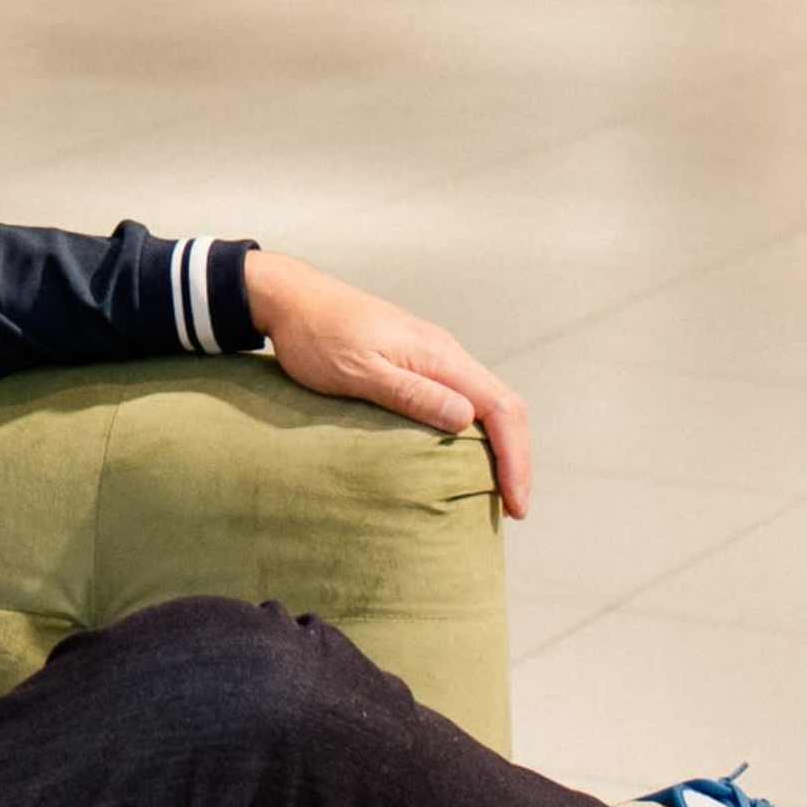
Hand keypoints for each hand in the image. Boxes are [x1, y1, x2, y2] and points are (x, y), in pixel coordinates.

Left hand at [242, 253, 532, 520]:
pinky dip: (478, 431)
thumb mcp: (360, 372)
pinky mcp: (417, 361)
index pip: (501, 409)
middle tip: (513, 508)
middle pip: (505, 406)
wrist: (290, 297)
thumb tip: (466, 420)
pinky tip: (464, 456)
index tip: (515, 505)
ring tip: (497, 490)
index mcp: (439, 356)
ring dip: (501, 445)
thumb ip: (412, 394)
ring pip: (487, 402)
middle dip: (516, 457)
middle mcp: (446, 353)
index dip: (515, 459)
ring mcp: (433, 356)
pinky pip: (464, 397)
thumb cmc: (316, 337)